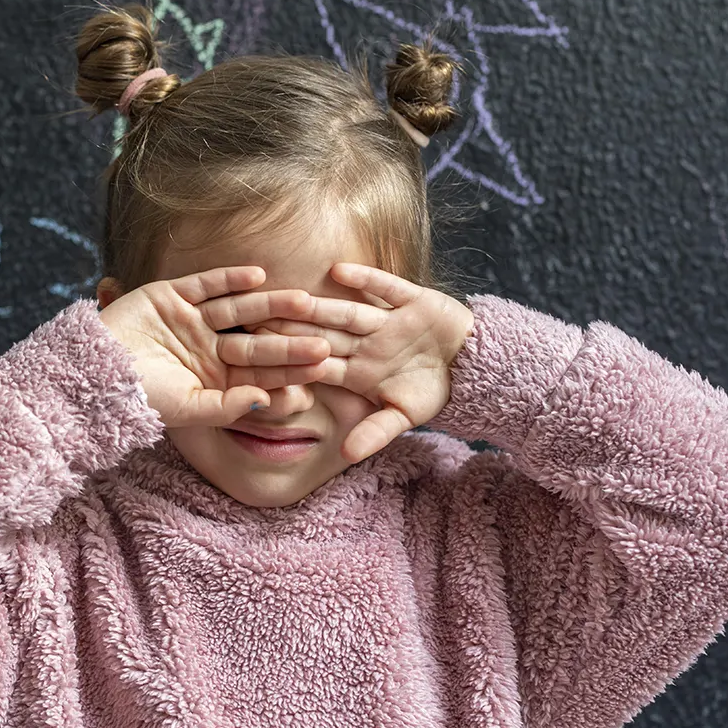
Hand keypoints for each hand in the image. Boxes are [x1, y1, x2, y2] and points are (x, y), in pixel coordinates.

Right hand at [98, 266, 333, 427]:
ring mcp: (191, 321)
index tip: (322, 368)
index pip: (260, 374)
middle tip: (324, 336)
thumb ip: (227, 407)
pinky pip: (206, 285)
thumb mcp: (186, 409)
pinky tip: (257, 275)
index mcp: (215, 379)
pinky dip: (229, 279)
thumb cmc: (138, 398)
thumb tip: (266, 400)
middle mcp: (208, 348)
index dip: (290, 371)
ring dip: (269, 305)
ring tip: (302, 301)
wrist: (90, 374)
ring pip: (238, 310)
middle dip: (288, 340)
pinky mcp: (171, 295)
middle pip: (255, 342)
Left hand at [242, 263, 474, 462]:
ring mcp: (385, 321)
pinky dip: (365, 280)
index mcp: (356, 370)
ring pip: (347, 313)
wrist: (470, 366)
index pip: (317, 366)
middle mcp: (365, 343)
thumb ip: (374, 433)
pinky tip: (338, 271)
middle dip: (294, 330)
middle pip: (324, 335)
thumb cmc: (431, 391)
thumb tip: (346, 456)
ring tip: (293, 298)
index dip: (291, 364)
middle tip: (257, 321)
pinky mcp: (411, 299)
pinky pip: (385, 289)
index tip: (258, 362)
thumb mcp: (403, 415)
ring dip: (322, 307)